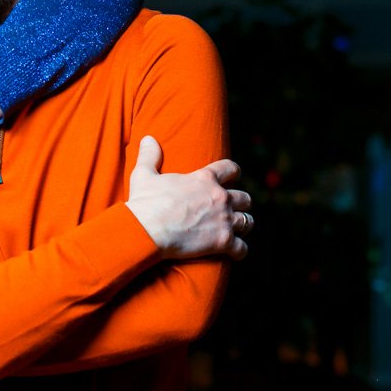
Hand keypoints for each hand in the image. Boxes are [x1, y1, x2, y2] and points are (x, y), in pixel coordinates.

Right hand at [126, 136, 251, 260]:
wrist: (147, 229)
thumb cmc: (145, 202)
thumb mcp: (144, 174)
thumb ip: (149, 155)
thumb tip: (148, 139)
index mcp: (204, 179)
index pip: (230, 169)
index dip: (233, 173)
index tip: (232, 178)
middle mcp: (219, 197)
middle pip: (244, 198)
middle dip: (240, 203)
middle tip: (232, 209)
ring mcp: (224, 220)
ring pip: (247, 221)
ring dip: (242, 225)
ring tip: (237, 230)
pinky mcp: (222, 241)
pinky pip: (241, 248)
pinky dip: (239, 250)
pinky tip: (234, 252)